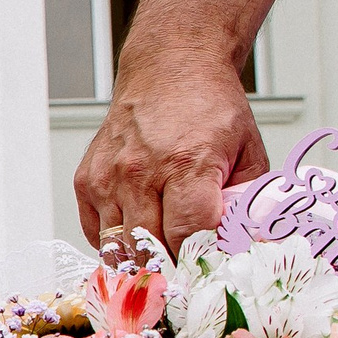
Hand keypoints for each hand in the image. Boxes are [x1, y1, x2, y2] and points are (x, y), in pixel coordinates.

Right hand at [74, 43, 266, 257]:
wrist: (170, 68)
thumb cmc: (209, 108)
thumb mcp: (247, 152)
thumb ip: (247, 202)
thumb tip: (249, 246)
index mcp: (187, 164)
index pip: (187, 237)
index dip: (200, 260)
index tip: (209, 266)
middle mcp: (141, 172)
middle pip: (149, 250)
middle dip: (171, 267)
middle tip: (187, 270)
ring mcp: (109, 178)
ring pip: (118, 249)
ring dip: (141, 259)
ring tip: (163, 254)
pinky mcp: (88, 181)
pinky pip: (97, 234)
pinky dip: (116, 242)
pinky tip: (138, 230)